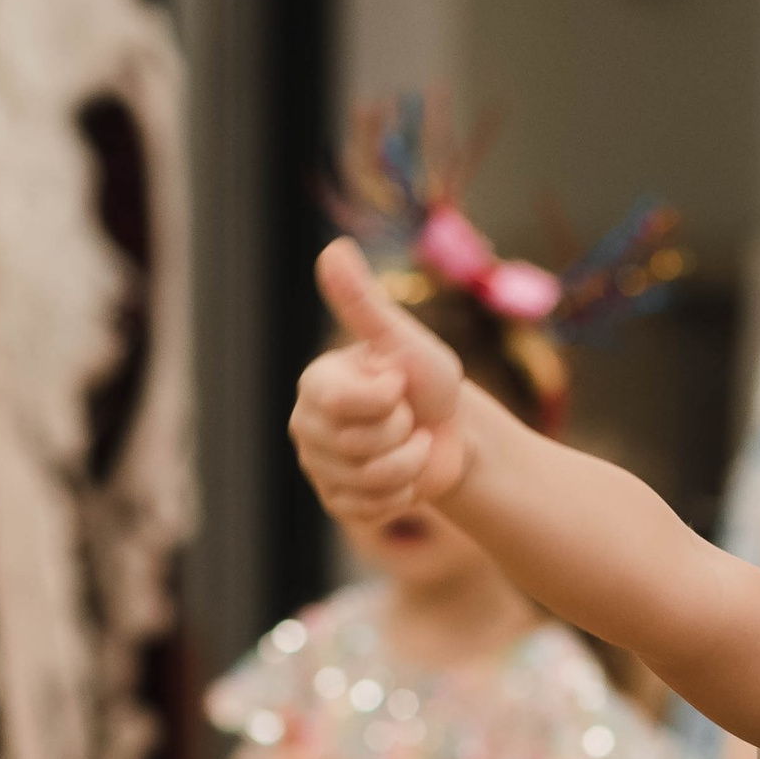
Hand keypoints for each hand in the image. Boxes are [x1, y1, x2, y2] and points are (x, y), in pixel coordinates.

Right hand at [291, 238, 472, 527]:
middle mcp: (307, 425)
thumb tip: (332, 250)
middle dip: (403, 432)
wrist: (452, 433)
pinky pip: (371, 508)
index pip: (345, 404)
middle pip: (360, 445)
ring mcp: (320, 467)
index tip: (397, 384)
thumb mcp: (402, 339)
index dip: (387, 399)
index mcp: (315, 382)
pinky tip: (403, 475)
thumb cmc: (426, 380)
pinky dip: (402, 494)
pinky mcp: (338, 503)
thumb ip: (363, 302)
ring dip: (408, 464)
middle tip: (406, 417)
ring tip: (409, 445)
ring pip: (370, 480)